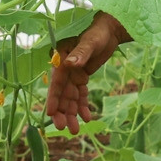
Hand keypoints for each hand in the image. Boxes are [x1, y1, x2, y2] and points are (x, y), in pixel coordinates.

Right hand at [45, 11, 129, 132]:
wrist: (109, 29)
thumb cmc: (98, 30)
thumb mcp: (91, 41)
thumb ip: (81, 53)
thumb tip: (69, 63)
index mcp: (61, 58)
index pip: (56, 82)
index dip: (54, 98)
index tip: (51, 114)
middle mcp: (64, 68)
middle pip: (62, 93)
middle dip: (63, 111)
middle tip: (65, 129)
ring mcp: (73, 73)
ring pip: (70, 97)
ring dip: (72, 113)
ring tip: (76, 131)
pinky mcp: (82, 76)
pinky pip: (81, 94)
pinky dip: (83, 106)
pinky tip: (87, 117)